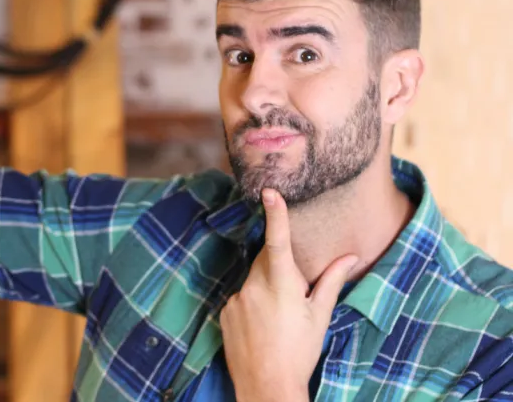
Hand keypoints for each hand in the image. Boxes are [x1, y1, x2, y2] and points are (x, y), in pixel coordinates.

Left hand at [220, 188, 357, 400]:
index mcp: (281, 285)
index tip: (269, 192)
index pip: (278, 242)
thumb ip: (331, 281)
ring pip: (253, 279)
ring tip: (277, 318)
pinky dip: (252, 302)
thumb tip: (351, 257)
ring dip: (265, 287)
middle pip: (265, 259)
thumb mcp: (320, 315)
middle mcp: (254, 287)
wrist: (266, 386)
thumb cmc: (300, 351)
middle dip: (279, 266)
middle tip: (293, 294)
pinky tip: (261, 325)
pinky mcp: (224, 310)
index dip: (275, 215)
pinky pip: (240, 295)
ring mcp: (236, 299)